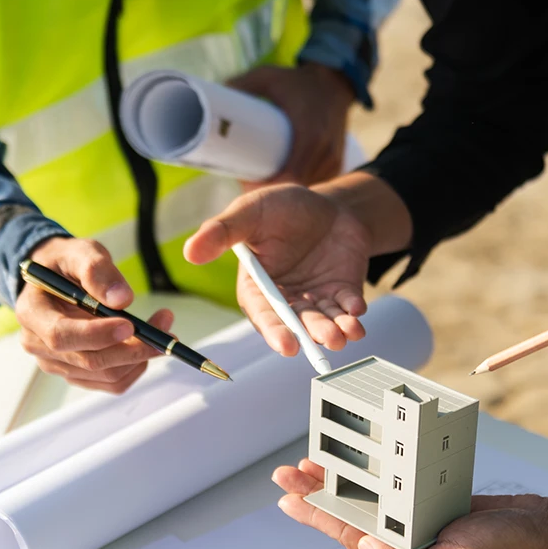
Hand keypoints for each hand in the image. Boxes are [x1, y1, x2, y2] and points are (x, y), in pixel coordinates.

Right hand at [16, 237, 172, 392]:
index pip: (62, 336)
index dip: (97, 335)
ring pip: (107, 375)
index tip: (130, 324)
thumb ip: (97, 271)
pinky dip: (136, 366)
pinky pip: (113, 382)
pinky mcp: (78, 374)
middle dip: (133, 347)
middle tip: (164, 326)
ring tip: (160, 328)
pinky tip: (144, 344)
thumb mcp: (79, 253)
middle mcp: (39, 345)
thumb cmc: (65, 264)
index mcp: (32, 313)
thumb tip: (121, 300)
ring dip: (141, 356)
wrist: (56, 278)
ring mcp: (58, 363)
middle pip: (90, 361)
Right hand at [184, 176, 391, 354]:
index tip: (287, 345)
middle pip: (297, 324)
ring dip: (335, 330)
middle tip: (325, 341)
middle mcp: (286, 299)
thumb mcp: (249, 212)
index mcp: (258, 287)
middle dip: (311, 334)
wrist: (325, 203)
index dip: (274, 331)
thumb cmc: (281, 208)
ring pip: (324, 322)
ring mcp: (316, 299)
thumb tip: (190, 251)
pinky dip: (353, 312)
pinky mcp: (342, 293)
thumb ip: (222, 232)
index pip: (263, 314)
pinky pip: (347, 307)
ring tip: (345, 333)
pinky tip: (357, 310)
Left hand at [228, 63, 354, 186]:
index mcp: (309, 135)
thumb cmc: (297, 80)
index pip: (289, 176)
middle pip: (295, 187)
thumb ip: (240, 84)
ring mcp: (332, 160)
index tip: (246, 185)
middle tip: (247, 186)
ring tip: (261, 187)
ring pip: (306, 187)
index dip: (267, 187)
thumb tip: (209, 96)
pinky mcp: (335, 163)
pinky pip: (315, 182)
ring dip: (285, 191)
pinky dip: (299, 187)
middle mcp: (324, 151)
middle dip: (271, 192)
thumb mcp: (267, 77)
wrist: (334, 81)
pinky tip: (284, 191)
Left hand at [273, 460, 547, 548]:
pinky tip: (368, 457)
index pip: (350, 534)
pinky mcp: (439, 502)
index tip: (289, 496)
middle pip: (354, 512)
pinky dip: (383, 469)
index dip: (317, 513)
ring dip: (347, 477)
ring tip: (319, 459)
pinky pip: (401, 483)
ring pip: (374, 495)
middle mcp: (409, 543)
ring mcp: (424, 521)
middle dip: (321, 491)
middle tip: (291, 471)